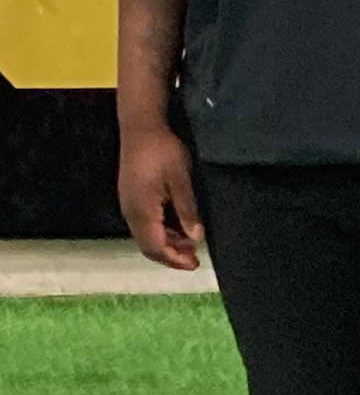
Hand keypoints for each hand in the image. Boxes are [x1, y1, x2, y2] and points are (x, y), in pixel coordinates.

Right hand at [117, 125, 203, 270]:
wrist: (140, 129)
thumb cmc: (163, 152)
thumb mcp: (181, 179)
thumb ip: (187, 210)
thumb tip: (196, 238)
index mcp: (142, 213)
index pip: (157, 248)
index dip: (175, 260)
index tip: (195, 265)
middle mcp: (131, 214)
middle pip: (149, 246)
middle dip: (171, 255)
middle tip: (194, 258)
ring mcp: (128, 206)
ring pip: (145, 236)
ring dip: (167, 243)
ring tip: (190, 243)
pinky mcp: (130, 198)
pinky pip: (144, 225)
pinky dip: (161, 232)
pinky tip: (176, 226)